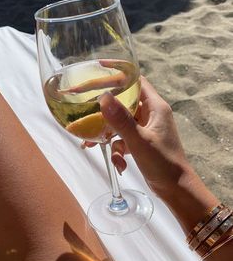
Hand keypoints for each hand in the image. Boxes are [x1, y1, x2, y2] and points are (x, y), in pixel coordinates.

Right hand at [99, 77, 189, 196]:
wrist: (176, 189)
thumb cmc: (163, 163)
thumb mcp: (139, 141)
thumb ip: (121, 120)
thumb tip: (104, 97)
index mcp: (156, 107)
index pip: (136, 81)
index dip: (119, 74)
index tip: (98, 71)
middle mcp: (151, 114)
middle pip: (124, 102)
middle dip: (104, 111)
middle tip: (85, 111)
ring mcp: (145, 129)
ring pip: (120, 123)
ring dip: (107, 135)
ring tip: (89, 145)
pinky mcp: (141, 143)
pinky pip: (123, 140)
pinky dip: (117, 151)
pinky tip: (118, 165)